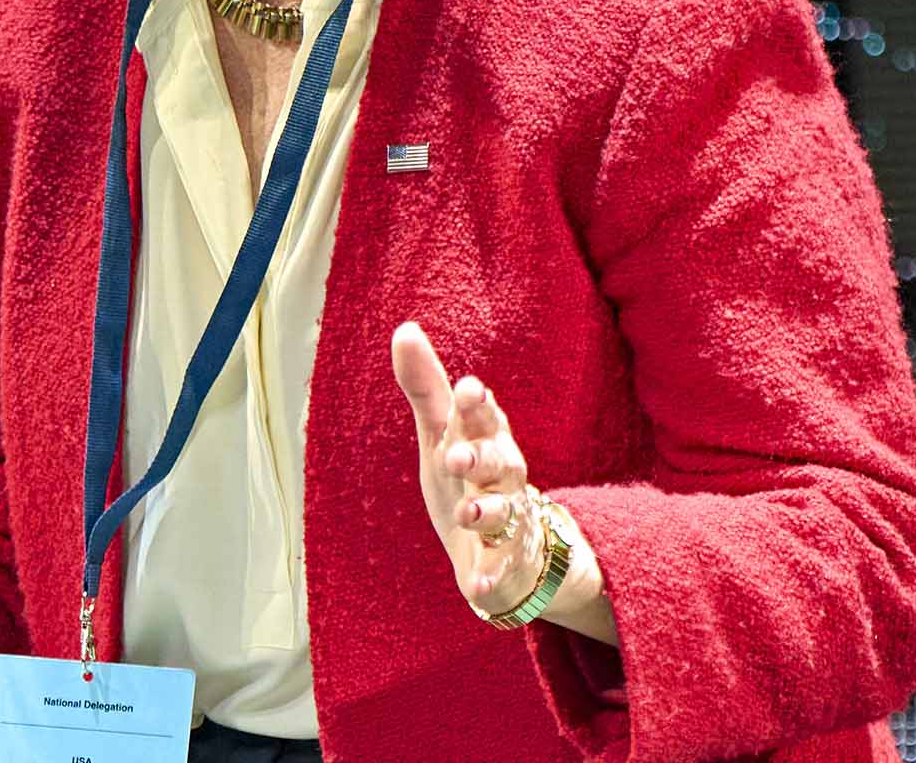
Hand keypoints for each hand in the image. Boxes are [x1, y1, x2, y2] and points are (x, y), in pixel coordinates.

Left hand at [391, 321, 551, 618]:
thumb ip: (425, 386)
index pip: (486, 417)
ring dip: (488, 512)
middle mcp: (505, 476)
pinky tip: (479, 587)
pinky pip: (505, 567)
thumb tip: (405, 328)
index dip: (479, 405)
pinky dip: (494, 577)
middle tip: (456, 457)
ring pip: (507, 512)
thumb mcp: (441, 432)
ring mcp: (510, 519)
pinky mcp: (507, 560)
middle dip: (482, 457)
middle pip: (501, 461)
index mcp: (486, 439)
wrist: (500, 544)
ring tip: (467, 514)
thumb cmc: (466, 475)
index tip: (468, 389)